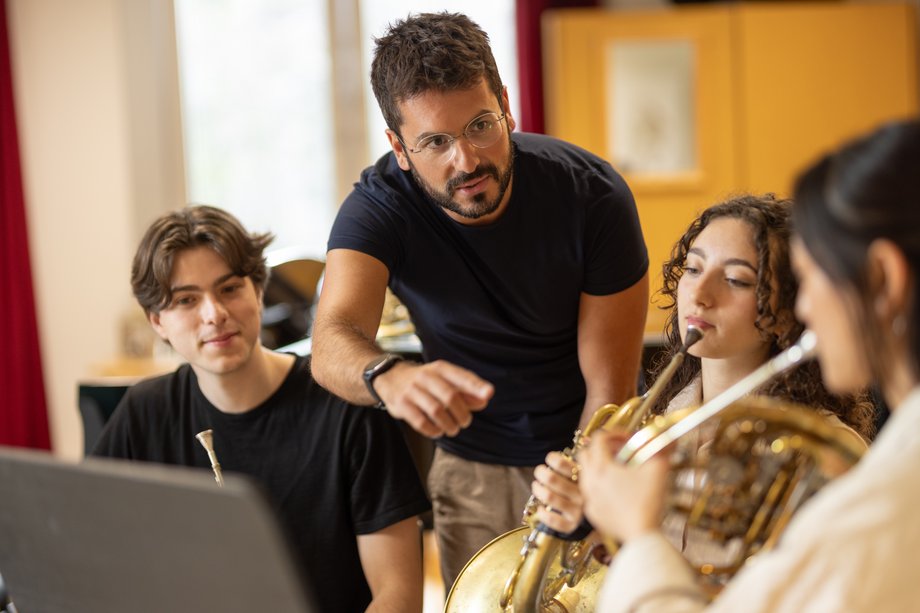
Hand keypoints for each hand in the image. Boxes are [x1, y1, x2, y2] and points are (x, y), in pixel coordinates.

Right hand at [374, 359, 492, 437]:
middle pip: (450, 396)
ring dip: (449, 424)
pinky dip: (433, 430)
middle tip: (465, 422)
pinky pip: (420, 421)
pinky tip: (437, 431)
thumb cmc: (424, 382)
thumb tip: (484, 400)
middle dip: (462, 414)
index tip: (489, 394)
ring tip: (453, 429)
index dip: (476, 386)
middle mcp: (425, 377)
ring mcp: (412, 391)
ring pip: (436, 411)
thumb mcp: (444, 380)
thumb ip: (465, 390)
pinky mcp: (401, 405)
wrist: (389, 377)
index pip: (461, 376)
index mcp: (440, 369)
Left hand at [532, 451, 583, 533]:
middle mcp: (582, 495)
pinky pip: (551, 519)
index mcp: (586, 479)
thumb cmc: (591, 492)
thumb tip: (573, 449)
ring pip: (548, 496)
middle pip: (551, 479)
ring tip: (537, 486)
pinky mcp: (571, 525)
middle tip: (540, 472)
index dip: (552, 458)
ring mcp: (577, 511)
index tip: (550, 459)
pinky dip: (542, 513)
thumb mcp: (591, 474)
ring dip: (538, 489)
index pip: (562, 464)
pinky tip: (541, 508)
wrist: (605, 518)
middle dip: (540, 472)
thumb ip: (581, 463)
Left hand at [579, 430, 669, 542]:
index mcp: (601, 467)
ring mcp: (588, 498)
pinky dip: (599, 487)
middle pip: (585, 453)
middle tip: (620, 452)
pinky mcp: (592, 512)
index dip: (615, 433)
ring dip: (599, 467)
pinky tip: (617, 492)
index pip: (599, 438)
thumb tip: (667, 441)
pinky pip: (590, 493)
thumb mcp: (658, 470)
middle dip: (601, 448)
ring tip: (619, 472)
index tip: (628, 439)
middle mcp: (589, 480)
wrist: (642, 536)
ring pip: (585, 474)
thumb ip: (660, 451)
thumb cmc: (648, 502)